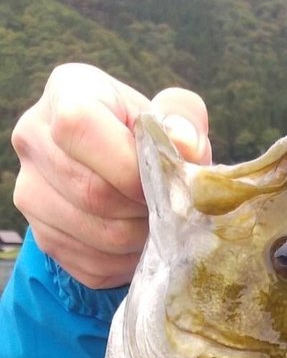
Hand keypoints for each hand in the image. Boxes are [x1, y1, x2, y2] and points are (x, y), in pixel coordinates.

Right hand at [11, 62, 211, 288]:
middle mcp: (34, 138)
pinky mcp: (44, 237)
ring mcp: (31, 192)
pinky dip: (127, 261)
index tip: (159, 180)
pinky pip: (93, 264)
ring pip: (97, 235)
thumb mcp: (171, 116)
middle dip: (142, 209)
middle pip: (91, 192)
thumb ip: (185, 120)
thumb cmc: (147, 137)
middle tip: (167, 208)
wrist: (116, 171)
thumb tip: (185, 144)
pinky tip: (137, 242)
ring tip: (155, 223)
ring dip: (140, 239)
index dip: (127, 165)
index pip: (79, 128)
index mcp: (66, 92)